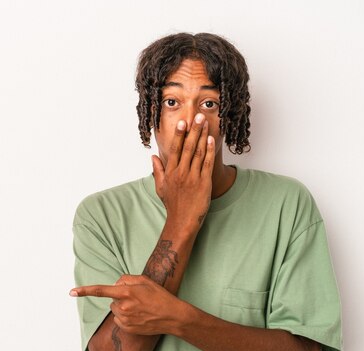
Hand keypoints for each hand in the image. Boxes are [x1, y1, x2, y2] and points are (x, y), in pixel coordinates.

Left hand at [70, 275, 184, 334]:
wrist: (172, 316)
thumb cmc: (160, 296)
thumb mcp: (145, 280)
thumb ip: (126, 279)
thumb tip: (115, 284)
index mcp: (126, 292)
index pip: (101, 290)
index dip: (85, 291)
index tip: (71, 292)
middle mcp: (123, 306)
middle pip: (112, 300)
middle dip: (120, 298)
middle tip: (138, 300)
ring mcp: (124, 319)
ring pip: (116, 310)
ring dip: (123, 308)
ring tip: (141, 309)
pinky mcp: (127, 328)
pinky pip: (120, 320)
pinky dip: (126, 318)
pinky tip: (139, 317)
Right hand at [152, 113, 214, 230]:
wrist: (182, 221)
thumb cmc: (172, 205)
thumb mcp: (160, 187)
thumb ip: (157, 170)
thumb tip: (152, 157)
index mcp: (170, 173)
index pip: (175, 150)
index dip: (179, 135)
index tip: (182, 123)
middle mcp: (181, 173)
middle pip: (187, 147)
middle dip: (192, 130)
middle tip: (196, 116)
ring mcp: (192, 178)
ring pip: (198, 153)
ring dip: (202, 136)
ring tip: (204, 123)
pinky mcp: (204, 183)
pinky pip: (207, 164)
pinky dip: (209, 151)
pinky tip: (211, 140)